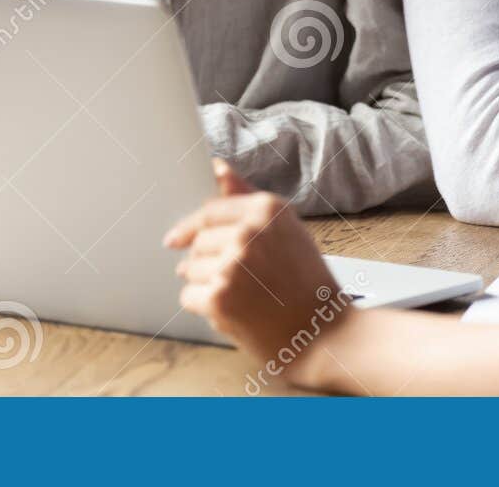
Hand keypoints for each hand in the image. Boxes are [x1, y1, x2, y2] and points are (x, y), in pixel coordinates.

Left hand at [163, 160, 349, 380]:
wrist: (322, 332)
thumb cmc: (306, 282)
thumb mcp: (284, 228)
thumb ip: (245, 197)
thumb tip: (217, 165)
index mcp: (267, 208)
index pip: (209, 211)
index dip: (191, 228)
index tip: (176, 239)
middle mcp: (249, 231)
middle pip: (197, 242)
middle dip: (207, 262)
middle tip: (239, 281)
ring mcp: (232, 264)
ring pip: (189, 270)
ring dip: (205, 285)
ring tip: (242, 296)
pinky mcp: (219, 297)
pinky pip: (189, 297)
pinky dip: (204, 308)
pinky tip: (234, 312)